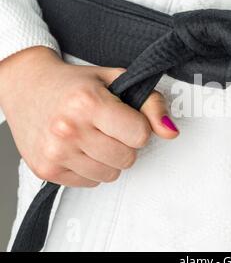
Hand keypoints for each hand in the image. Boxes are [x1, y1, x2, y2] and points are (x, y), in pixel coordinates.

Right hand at [0, 47, 178, 186]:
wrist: (28, 85)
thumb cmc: (76, 83)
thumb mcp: (117, 80)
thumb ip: (151, 104)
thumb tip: (171, 132)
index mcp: (88, 102)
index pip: (140, 135)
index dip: (138, 126)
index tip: (124, 117)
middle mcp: (68, 129)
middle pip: (127, 159)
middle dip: (124, 144)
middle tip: (107, 126)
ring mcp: (55, 152)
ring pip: (110, 175)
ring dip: (108, 158)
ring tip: (92, 136)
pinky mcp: (46, 170)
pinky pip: (90, 182)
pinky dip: (90, 168)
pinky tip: (78, 147)